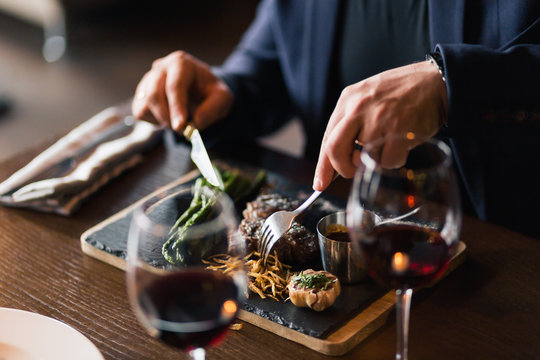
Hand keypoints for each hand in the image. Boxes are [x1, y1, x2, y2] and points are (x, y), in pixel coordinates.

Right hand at [131, 51, 233, 131]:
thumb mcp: (222, 99)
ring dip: (161, 119)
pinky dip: (153, 120)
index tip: (180, 126)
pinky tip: (168, 117)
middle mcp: (161, 67)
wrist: (201, 92)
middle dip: (167, 117)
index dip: (176, 108)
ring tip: (178, 121)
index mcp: (182, 63)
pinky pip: (140, 111)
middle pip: (154, 94)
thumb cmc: (211, 93)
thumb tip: (195, 122)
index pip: (174, 86)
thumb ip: (212, 110)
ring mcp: (148, 79)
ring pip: (144, 104)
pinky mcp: (141, 94)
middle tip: (182, 130)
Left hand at [313, 60, 447, 190]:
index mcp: (347, 100)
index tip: (320, 184)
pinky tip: (402, 145)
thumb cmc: (401, 93)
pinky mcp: (398, 130)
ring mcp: (378, 119)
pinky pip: (387, 162)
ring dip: (376, 160)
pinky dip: (394, 160)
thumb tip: (334, 160)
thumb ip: (350, 123)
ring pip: (363, 160)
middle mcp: (358, 108)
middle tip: (352, 172)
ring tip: (389, 143)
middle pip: (335, 150)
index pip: (327, 139)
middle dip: (342, 168)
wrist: (434, 81)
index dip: (323, 166)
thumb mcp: (367, 97)